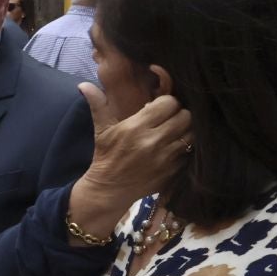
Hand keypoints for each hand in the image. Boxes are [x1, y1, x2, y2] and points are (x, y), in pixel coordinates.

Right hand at [74, 86, 191, 217]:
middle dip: (179, 115)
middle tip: (169, 120)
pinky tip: (174, 148)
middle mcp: (153, 141)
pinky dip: (185, 148)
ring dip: (185, 131)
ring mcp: (166, 157)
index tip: (159, 109)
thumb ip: (98, 105)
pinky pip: (190, 152)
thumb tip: (84, 85)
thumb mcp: (101, 131)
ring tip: (175, 133)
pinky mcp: (174, 170)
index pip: (169, 103)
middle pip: (185, 116)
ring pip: (192, 134)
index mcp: (136, 127)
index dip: (166, 103)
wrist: (109, 190)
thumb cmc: (106, 157)